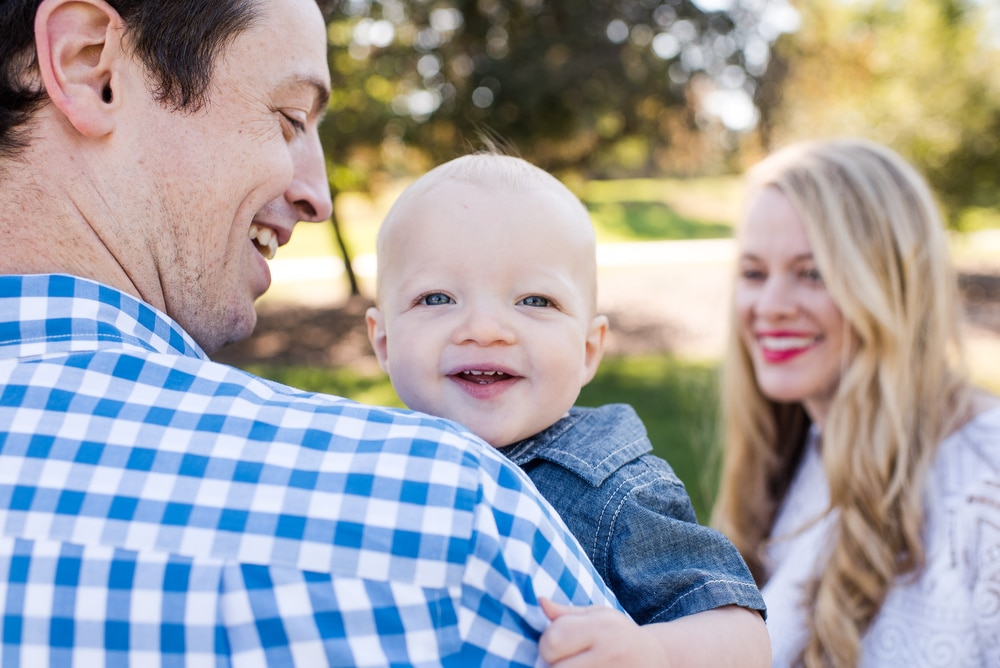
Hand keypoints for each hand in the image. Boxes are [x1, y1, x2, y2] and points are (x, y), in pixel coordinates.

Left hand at [538, 598, 667, 667]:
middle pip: (555, 667)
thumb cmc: (620, 635)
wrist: (655, 660)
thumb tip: (540, 601)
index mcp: (602, 626)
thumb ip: (567, 614)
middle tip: (565, 658)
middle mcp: (610, 652)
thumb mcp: (598, 616)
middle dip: (552, 663)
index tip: (557, 642)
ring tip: (575, 664)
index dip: (547, 643)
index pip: (553, 639)